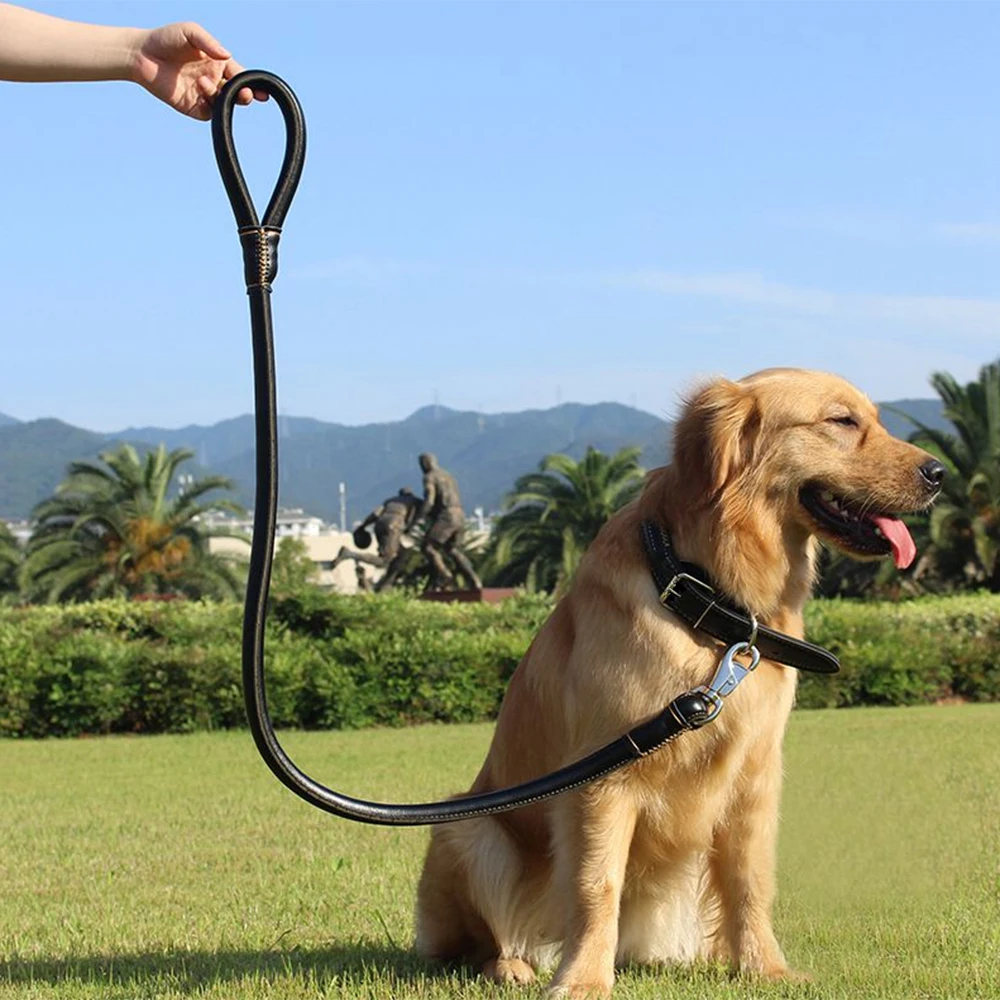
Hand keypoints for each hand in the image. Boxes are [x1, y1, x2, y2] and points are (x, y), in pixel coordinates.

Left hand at [130, 21, 265, 120]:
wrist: (141, 55)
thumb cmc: (166, 39)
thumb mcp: (190, 32)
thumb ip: (209, 43)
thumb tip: (228, 56)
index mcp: (218, 64)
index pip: (241, 76)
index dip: (253, 84)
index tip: (263, 91)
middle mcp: (214, 81)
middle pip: (238, 94)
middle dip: (245, 95)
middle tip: (245, 95)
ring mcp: (204, 96)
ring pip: (224, 103)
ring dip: (220, 95)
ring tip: (203, 82)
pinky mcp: (193, 107)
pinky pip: (209, 113)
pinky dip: (210, 106)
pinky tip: (199, 90)